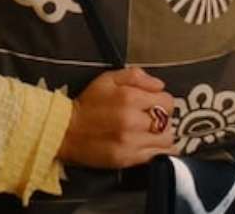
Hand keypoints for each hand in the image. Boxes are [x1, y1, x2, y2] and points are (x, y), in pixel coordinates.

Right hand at [57, 67, 176, 168]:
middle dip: (162, 119)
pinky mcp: (128, 158)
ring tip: (150, 132)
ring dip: (161, 135)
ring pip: (166, 140)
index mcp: (129, 97)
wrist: (66, 130)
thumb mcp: (107, 79)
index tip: (153, 103)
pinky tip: (149, 144)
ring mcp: (131, 142)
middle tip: (150, 118)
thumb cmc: (88, 103)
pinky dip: (158, 150)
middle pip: (168, 122)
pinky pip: (157, 156)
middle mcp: (132, 120)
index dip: (161, 100)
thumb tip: (159, 85)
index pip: (167, 101)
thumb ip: (136, 76)